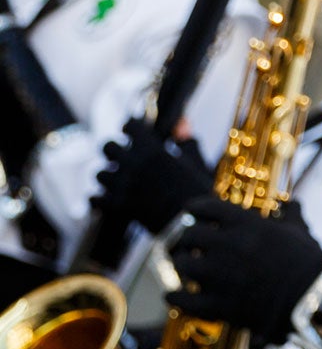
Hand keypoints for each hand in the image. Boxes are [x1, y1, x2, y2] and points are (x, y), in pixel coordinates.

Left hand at [96, 117, 213, 235]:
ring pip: (99, 174)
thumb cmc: (199, 196)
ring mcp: (122, 185)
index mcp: (152, 150)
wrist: (194, 226)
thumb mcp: (197, 165)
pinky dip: (99, 200)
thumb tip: (182, 122)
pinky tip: (108, 201)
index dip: (131, 128)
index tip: (132, 132)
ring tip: (119, 183)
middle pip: (107, 147)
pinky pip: (94, 198)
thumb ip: (186, 141)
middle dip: (115, 152)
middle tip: (124, 160)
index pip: (130, 125)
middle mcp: (133, 164)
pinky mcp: (117, 205)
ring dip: (108, 177)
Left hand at [166, 197, 321, 342]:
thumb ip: (291, 215)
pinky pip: (184, 299)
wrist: (316, 298)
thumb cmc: (312, 263)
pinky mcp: (219, 304)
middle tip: (183, 246)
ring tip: (182, 269)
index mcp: (244, 223)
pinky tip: (171, 296)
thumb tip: (292, 202)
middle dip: (183, 240)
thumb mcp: (301, 233)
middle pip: (188, 236)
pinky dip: (174, 298)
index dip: (194, 208)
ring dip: (180, 266)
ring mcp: (219, 275)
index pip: (205, 207)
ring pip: (183, 265)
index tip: (189, 212)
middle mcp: (226, 244)